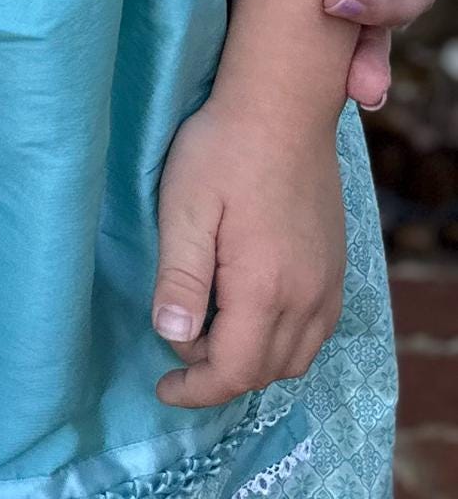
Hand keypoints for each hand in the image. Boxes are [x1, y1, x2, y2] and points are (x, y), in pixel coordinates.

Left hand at [151, 93, 346, 410]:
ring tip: (209, 330)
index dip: (195, 390)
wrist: (282, 108)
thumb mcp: (183, 209)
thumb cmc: (222, 152)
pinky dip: (282, 342)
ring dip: (251, 361)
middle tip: (178, 343)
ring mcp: (328, 284)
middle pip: (265, 371)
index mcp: (264, 289)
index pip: (233, 371)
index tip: (163, 387)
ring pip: (295, 358)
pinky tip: (250, 313)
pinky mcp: (335, 268)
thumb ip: (179, 277)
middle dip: (218, 375)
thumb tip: (171, 335)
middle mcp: (306, 298)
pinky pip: (315, 331)